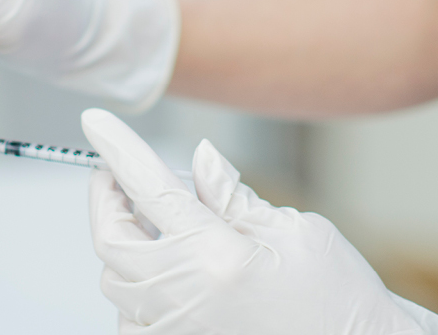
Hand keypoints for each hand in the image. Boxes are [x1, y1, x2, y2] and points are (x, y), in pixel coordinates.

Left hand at [81, 108, 437, 334]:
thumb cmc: (341, 300)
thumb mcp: (295, 231)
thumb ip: (232, 196)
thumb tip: (200, 159)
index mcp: (216, 257)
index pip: (149, 188)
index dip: (117, 149)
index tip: (96, 123)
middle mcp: (187, 298)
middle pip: (112, 239)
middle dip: (107, 199)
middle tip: (120, 176)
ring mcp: (178, 329)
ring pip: (115, 281)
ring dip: (124, 243)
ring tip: (153, 222)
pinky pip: (131, 318)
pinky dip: (135, 289)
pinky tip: (164, 270)